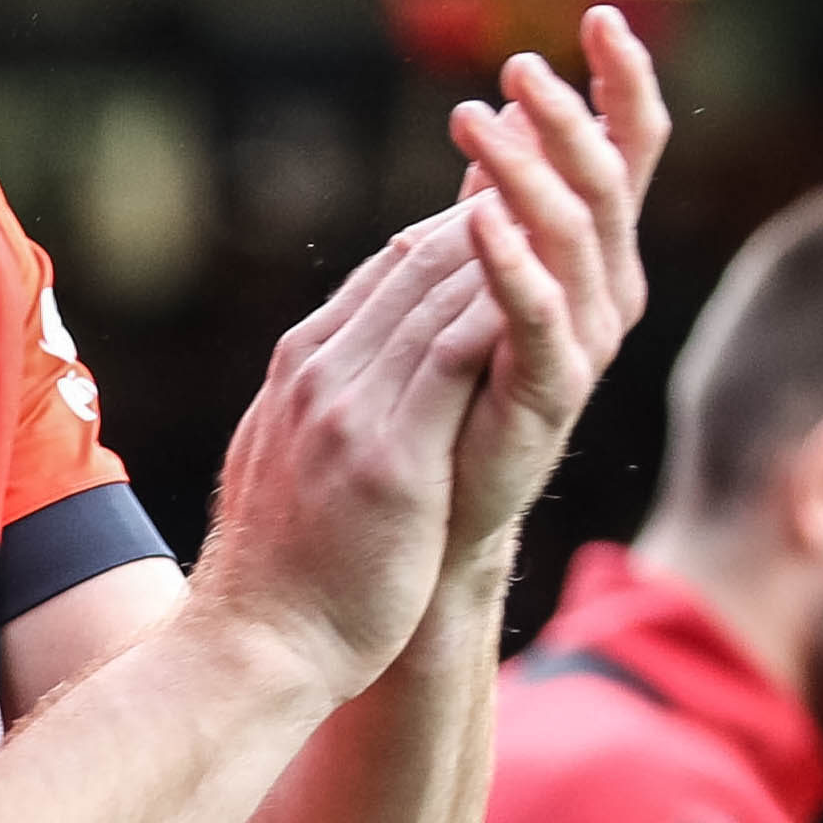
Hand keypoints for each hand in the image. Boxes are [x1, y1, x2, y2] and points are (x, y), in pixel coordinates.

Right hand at [191, 199, 508, 704]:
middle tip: (558, 175)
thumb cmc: (278, 577)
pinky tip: (552, 282)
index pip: (383, 275)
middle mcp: (317, 372)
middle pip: (413, 267)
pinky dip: (500, 308)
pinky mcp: (386, 453)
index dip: (452, 232)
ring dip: (505, 243)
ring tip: (569, 205)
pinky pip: (452, 357)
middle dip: (489, 214)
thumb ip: (322, 411)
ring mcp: (347, 407)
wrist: (253, 647)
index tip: (509, 206)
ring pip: (436, 296)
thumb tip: (347, 390)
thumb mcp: (290, 466)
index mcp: (299, 372)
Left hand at [433, 6, 670, 578]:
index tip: (602, 16)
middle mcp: (606, 290)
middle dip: (570, 116)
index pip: (627, 152)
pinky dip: (510, 258)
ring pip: (575, 235)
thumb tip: (500, 128)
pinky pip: (536, 310)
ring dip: (525, 170)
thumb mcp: (477, 277)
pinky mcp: (548, 389)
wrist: (434, 506)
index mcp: (594, 255)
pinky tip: (475, 215)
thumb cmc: (453, 390)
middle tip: (520, 65)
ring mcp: (584, 340)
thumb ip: (499, 207)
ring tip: (472, 121)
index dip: (622, 85)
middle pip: (609, 181)